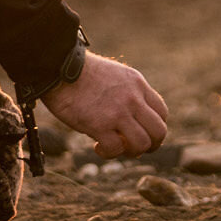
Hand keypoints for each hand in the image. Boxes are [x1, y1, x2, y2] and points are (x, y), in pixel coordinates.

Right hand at [39, 53, 168, 157]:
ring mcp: (118, 112)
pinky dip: (108, 153)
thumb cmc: (80, 72)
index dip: (155, 128)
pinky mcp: (100, 125)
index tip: (143, 134)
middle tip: (134, 149)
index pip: (162, 112)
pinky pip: (115, 149)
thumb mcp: (115, 75)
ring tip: (116, 147)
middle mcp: (133, 99)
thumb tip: (130, 120)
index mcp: (137, 84)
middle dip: (151, 145)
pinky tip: (98, 146)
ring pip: (142, 143)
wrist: (59, 68)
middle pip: (159, 131)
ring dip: (131, 152)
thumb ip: (127, 94)